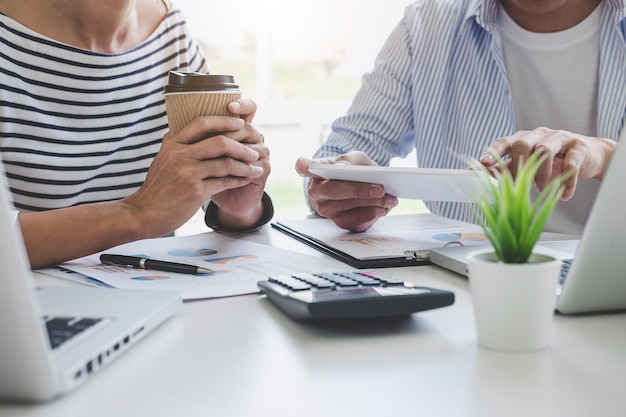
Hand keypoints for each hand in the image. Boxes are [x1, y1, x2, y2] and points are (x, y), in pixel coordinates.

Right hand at [123, 100, 265, 236]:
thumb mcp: (161, 159)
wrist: (144, 213)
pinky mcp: (195, 191)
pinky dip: (239, 181)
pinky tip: (246, 180)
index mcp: (173, 144)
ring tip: (257, 168)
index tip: (241, 123)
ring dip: (245, 166)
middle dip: (242, 146)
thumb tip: (175, 129)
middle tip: (255, 151)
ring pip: (225, 163)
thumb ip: (171, 144)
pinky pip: (224, 182)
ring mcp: (188, 173)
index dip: (224, 121)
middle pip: (220, 142)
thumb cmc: (156, 188)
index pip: (202, 123)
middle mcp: (180, 155)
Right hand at [295, 151, 397, 231]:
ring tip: (390, 198)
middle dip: (359, 191)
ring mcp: (327, 211)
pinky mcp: (341, 223)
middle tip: (380, 189)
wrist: (358, 185)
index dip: (303, 166)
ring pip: (349, 209)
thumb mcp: (354, 159)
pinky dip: (374, 215)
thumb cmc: (353, 170)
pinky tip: (384, 207)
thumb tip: (344, 166)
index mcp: (316, 173)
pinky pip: (356, 222)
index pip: (304, 168)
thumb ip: (349, 160)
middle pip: (334, 192)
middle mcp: (317, 194)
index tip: (302, 164)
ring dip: (373, 204)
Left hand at [480, 127, 615, 199]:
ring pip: (545, 150)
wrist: (587, 154)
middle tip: (519, 185)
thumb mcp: (527, 163)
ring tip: (540, 189)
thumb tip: (473, 172)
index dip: (494, 152)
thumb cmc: (552, 160)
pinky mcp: (579, 146)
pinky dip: (566, 182)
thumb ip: (504, 167)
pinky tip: (564, 195)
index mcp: (524, 138)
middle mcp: (540, 134)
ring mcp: (560, 138)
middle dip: (517, 167)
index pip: (506, 141)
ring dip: (540, 174)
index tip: (483, 162)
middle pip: (522, 143)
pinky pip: (571, 163)